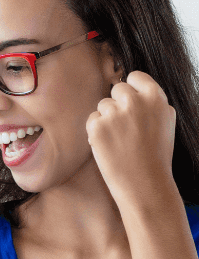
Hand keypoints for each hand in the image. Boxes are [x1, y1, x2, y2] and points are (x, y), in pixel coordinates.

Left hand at [85, 70, 176, 208]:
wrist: (144, 182)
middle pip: (117, 89)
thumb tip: (136, 88)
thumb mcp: (166, 121)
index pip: (135, 77)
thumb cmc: (155, 154)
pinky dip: (96, 131)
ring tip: (120, 139)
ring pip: (103, 105)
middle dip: (118, 104)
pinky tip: (109, 145)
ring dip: (107, 118)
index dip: (131, 89)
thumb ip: (152, 102)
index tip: (130, 102)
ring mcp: (114, 114)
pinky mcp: (97, 127)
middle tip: (125, 126)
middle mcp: (134, 101)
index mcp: (155, 97)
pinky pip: (92, 120)